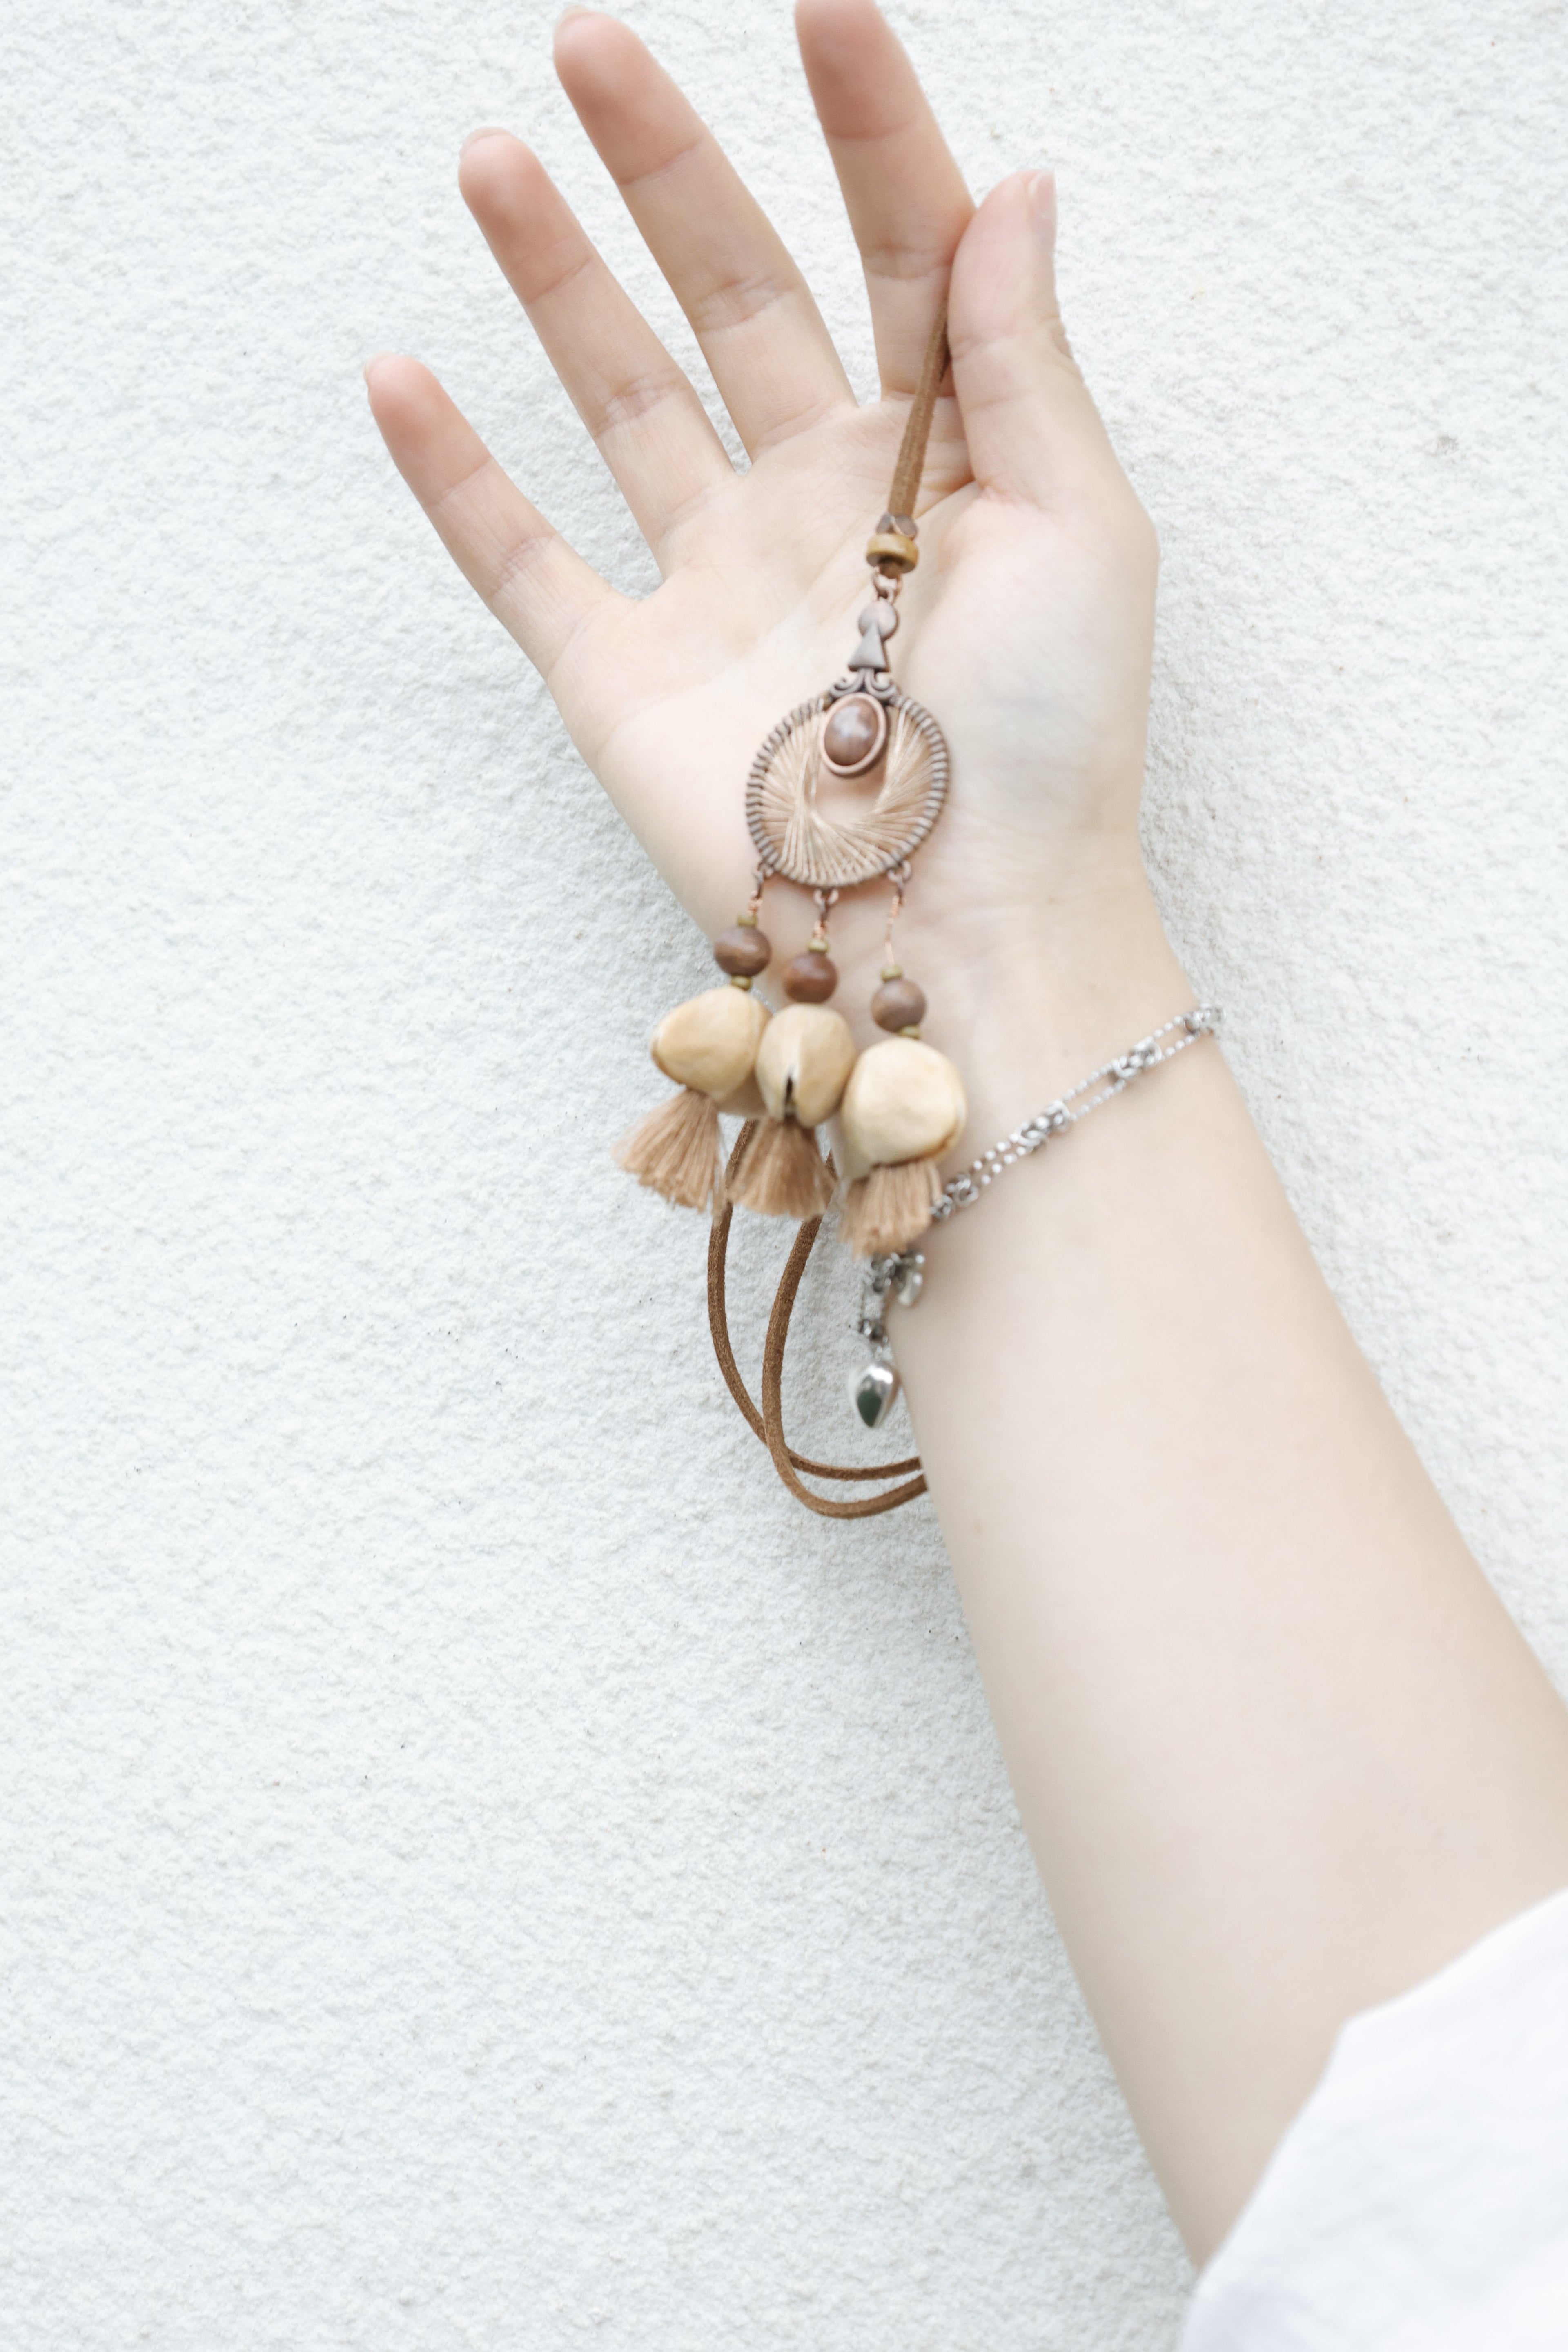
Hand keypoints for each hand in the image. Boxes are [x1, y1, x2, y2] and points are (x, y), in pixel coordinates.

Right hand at [366, 0, 1172, 1079]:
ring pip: (618, 395)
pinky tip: (401, 374)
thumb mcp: (1080, 527)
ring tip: (499, 152)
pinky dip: (457, 478)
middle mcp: (820, 504)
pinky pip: (522, 559)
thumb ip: (1021, 358)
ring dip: (556, 277)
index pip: (897, 252)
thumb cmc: (1053, 746)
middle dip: (669, 165)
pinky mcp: (625, 676)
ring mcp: (714, 586)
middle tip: (595, 39)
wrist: (964, 931)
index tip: (822, 4)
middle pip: (733, 292)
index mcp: (943, 458)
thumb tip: (1013, 186)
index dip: (865, 127)